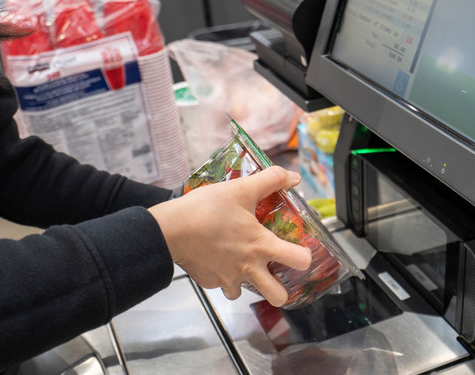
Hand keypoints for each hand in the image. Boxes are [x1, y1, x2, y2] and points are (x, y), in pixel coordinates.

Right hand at [149, 166, 311, 305]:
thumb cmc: (205, 210)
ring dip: (245, 282)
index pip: (300, 261)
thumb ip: (270, 180)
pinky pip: (221, 285)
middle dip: (280, 290)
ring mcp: (228, 279)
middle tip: (274, 274)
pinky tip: (216, 258)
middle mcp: (248, 268)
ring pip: (244, 293)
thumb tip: (292, 176)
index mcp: (261, 246)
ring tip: (239, 264)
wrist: (168, 230)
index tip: (301, 252)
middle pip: (278, 297)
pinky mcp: (209, 282)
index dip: (305, 258)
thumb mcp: (241, 188)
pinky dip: (221, 275)